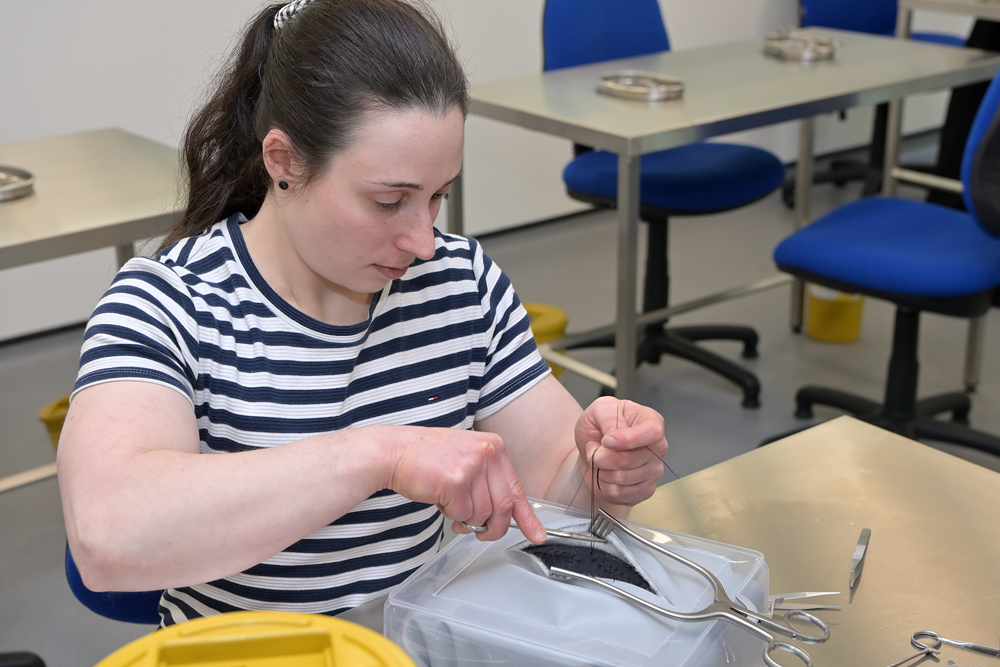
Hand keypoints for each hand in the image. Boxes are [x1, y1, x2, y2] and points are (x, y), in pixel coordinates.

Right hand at [382, 426, 545, 543]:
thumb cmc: (426, 457)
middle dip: (491, 527)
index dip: (527, 518)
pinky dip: (450, 514)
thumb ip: (488, 483)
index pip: (517, 489)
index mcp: (494, 447)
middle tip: (478, 530)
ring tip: (449, 500)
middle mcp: (488, 453)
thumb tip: (504, 516)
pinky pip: (462, 514)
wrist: (393, 451)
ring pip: (482, 514)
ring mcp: (473, 466)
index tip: (537, 535)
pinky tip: (439, 497)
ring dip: (464, 517)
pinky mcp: (456, 481)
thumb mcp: (467, 460)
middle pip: (503, 507)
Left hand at [575, 398, 666, 505]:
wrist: (593, 452)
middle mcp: (657, 446)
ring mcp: (654, 470)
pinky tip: (606, 474)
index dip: (627, 439)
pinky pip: (621, 494)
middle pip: (629, 459)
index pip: (651, 432)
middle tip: (593, 449)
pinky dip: (605, 486)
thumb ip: (607, 414)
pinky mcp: (646, 489)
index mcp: (650, 420)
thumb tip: (614, 432)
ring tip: (601, 461)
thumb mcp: (598, 409)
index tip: (606, 441)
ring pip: (622, 478)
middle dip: (601, 456)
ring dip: (601, 471)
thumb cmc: (599, 429)